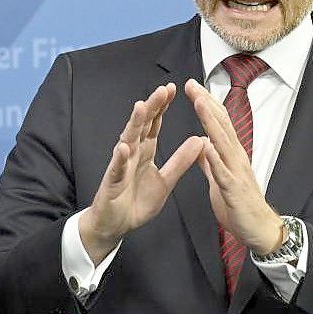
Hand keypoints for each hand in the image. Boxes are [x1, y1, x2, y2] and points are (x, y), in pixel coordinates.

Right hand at [80, 83, 203, 263]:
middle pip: (142, 125)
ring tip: (141, 107)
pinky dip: (120, 158)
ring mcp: (121, 165)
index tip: (172, 89)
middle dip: (151, 107)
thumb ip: (181, 161)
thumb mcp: (166, 181)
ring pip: (127, 140)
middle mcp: (132, 153)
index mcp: (146, 151)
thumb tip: (200, 139)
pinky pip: (117, 168)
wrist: (116, 224)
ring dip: (134, 124)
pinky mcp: (112, 182)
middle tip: (162, 89)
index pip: (154, 124)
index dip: (162, 106)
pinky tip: (124, 147)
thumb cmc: (137, 201)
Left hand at [184, 79, 283, 255]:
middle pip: (221, 125)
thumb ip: (210, 163)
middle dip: (206, 104)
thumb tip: (201, 146)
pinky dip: (216, 157)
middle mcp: (236, 157)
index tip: (193, 87)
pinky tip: (207, 145)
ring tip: (199, 103)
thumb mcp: (219, 181)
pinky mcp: (234, 189)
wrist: (259, 230)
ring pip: (223, 142)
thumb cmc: (239, 206)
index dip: (206, 104)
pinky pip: (223, 172)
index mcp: (231, 155)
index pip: (218, 123)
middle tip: (192, 84)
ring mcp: (236, 172)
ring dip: (211, 122)